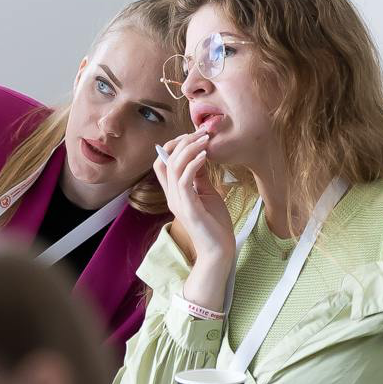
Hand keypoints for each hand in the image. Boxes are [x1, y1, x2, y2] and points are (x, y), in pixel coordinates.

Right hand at [154, 130, 235, 308]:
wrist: (219, 250)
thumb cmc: (215, 224)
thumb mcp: (207, 194)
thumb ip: (200, 178)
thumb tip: (201, 157)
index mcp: (174, 193)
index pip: (163, 163)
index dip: (173, 146)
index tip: (192, 136)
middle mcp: (172, 196)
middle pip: (164, 160)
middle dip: (180, 142)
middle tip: (200, 133)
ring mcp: (178, 202)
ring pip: (173, 167)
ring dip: (189, 149)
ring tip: (205, 139)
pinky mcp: (188, 208)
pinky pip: (184, 180)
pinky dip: (194, 164)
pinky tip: (205, 155)